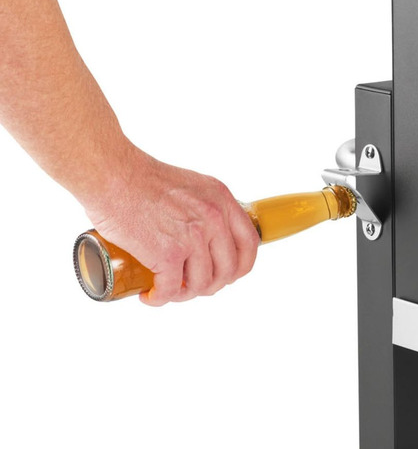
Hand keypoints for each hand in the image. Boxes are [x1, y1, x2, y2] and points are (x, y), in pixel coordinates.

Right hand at [83, 149, 259, 305]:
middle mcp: (214, 218)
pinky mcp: (168, 253)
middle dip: (210, 285)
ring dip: (184, 294)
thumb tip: (207, 237)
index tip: (225, 274)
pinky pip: (172, 290)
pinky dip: (160, 298)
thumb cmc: (142, 179)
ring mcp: (193, 237)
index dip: (239, 267)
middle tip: (190, 285)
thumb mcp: (191, 186)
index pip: (249, 244)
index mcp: (222, 200)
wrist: (112, 175)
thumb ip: (204, 207)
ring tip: (168, 289)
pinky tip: (150, 294)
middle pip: (228, 270)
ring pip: (201, 284)